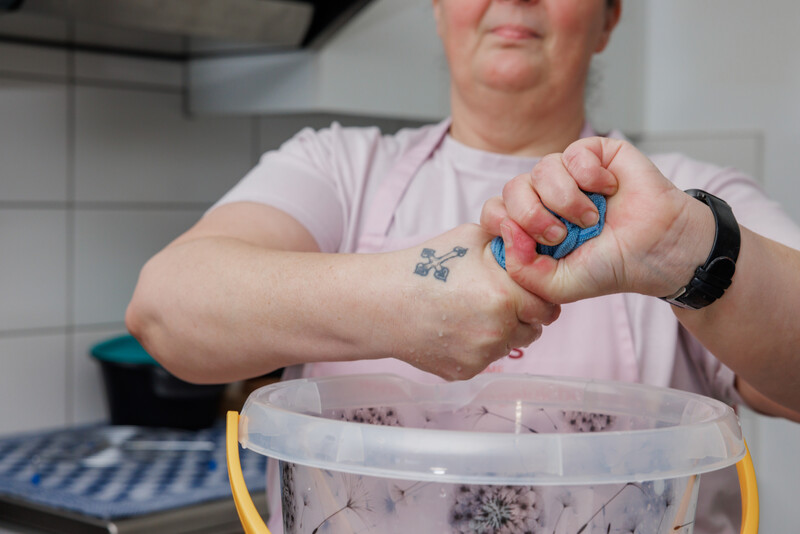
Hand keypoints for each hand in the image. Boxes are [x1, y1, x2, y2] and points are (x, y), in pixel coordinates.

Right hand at [385, 224, 559, 379]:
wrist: (383, 303)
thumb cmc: (424, 267)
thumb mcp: (470, 237)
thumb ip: (510, 242)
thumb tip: (536, 244)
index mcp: (505, 296)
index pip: (548, 304)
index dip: (537, 293)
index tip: (522, 287)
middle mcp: (498, 330)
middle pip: (536, 328)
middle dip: (524, 314)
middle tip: (500, 299)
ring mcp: (482, 354)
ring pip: (512, 344)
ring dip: (504, 330)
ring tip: (474, 311)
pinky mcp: (466, 370)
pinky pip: (488, 358)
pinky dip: (479, 345)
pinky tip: (457, 327)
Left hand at [480, 137, 714, 302]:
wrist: (658, 250)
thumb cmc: (610, 267)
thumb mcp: (559, 285)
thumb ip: (523, 270)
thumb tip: (506, 229)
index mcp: (530, 226)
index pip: (494, 212)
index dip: (506, 224)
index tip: (534, 243)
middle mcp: (544, 197)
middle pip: (512, 190)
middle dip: (533, 215)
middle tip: (562, 235)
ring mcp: (567, 174)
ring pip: (541, 170)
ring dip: (566, 198)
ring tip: (591, 219)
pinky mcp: (593, 154)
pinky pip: (573, 153)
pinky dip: (590, 175)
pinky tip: (609, 190)